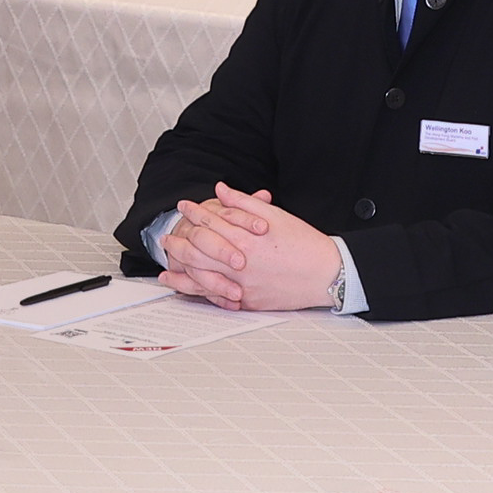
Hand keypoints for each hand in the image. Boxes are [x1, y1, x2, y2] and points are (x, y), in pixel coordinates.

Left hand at [155, 186, 341, 309]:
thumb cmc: (304, 243)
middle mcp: (240, 264)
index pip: (210, 223)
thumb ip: (243, 203)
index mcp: (246, 239)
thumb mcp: (275, 216)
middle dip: (179, 243)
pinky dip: (199, 292)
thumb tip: (220, 190)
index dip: (194, 213)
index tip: (184, 207)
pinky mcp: (248, 303)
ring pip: (202, 278)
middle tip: (166, 238)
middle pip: (198, 252)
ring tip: (167, 266)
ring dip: (181, 271)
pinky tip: (188, 288)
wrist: (326, 274)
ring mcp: (242, 286)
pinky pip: (217, 298)